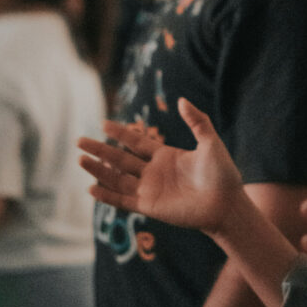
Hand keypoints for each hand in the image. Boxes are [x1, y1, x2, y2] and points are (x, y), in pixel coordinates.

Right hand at [78, 99, 243, 234]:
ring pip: (117, 179)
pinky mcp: (150, 207)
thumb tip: (182, 100)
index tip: (103, 123)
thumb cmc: (222, 173)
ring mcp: (150, 190)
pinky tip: (91, 188)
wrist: (227, 204)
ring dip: (99, 170)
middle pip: (120, 159)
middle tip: (80, 141)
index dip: (120, 133)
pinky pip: (123, 200)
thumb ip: (197, 121)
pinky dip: (107, 195)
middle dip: (100, 150)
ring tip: (80, 160)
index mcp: (166, 155)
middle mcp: (154, 172)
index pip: (136, 142)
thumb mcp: (210, 142)